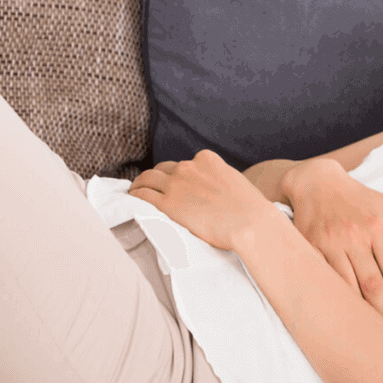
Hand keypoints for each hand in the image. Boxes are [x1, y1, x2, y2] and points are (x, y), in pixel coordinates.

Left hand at [127, 149, 281, 252]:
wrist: (250, 224)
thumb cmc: (251, 210)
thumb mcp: (236, 182)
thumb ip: (220, 180)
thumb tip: (215, 191)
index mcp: (207, 159)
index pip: (186, 163)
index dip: (179, 174)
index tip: (177, 184)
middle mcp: (189, 167)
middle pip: (165, 169)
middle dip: (159, 178)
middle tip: (153, 188)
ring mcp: (176, 184)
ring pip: (148, 178)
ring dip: (140, 184)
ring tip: (136, 192)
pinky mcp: (167, 204)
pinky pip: (142, 195)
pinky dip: (135, 195)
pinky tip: (131, 200)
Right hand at [282, 159, 382, 326]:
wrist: (315, 183)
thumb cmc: (358, 198)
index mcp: (376, 228)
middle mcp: (354, 237)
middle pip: (371, 284)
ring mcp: (329, 244)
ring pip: (346, 286)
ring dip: (358, 311)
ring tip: (369, 333)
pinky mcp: (310, 249)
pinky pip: (324, 279)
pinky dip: (332, 298)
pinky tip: (340, 315)